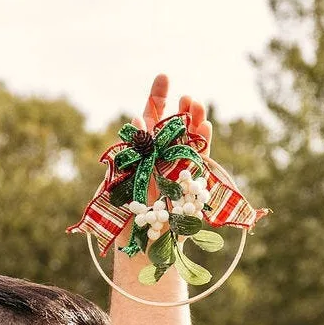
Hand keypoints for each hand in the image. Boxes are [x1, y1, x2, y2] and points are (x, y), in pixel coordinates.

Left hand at [127, 73, 213, 218]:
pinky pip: (200, 160)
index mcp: (141, 152)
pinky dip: (204, 143)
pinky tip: (205, 126)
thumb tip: (138, 121)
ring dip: (195, 121)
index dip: (157, 97)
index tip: (164, 76)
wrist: (139, 248)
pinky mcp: (191, 185)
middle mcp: (162, 158)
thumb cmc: (123, 219)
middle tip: (186, 96)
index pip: (150, 118)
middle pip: (175, 126)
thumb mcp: (118, 181)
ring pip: (190, 139)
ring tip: (197, 104)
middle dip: (181, 109)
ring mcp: (178, 170)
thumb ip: (130, 151)